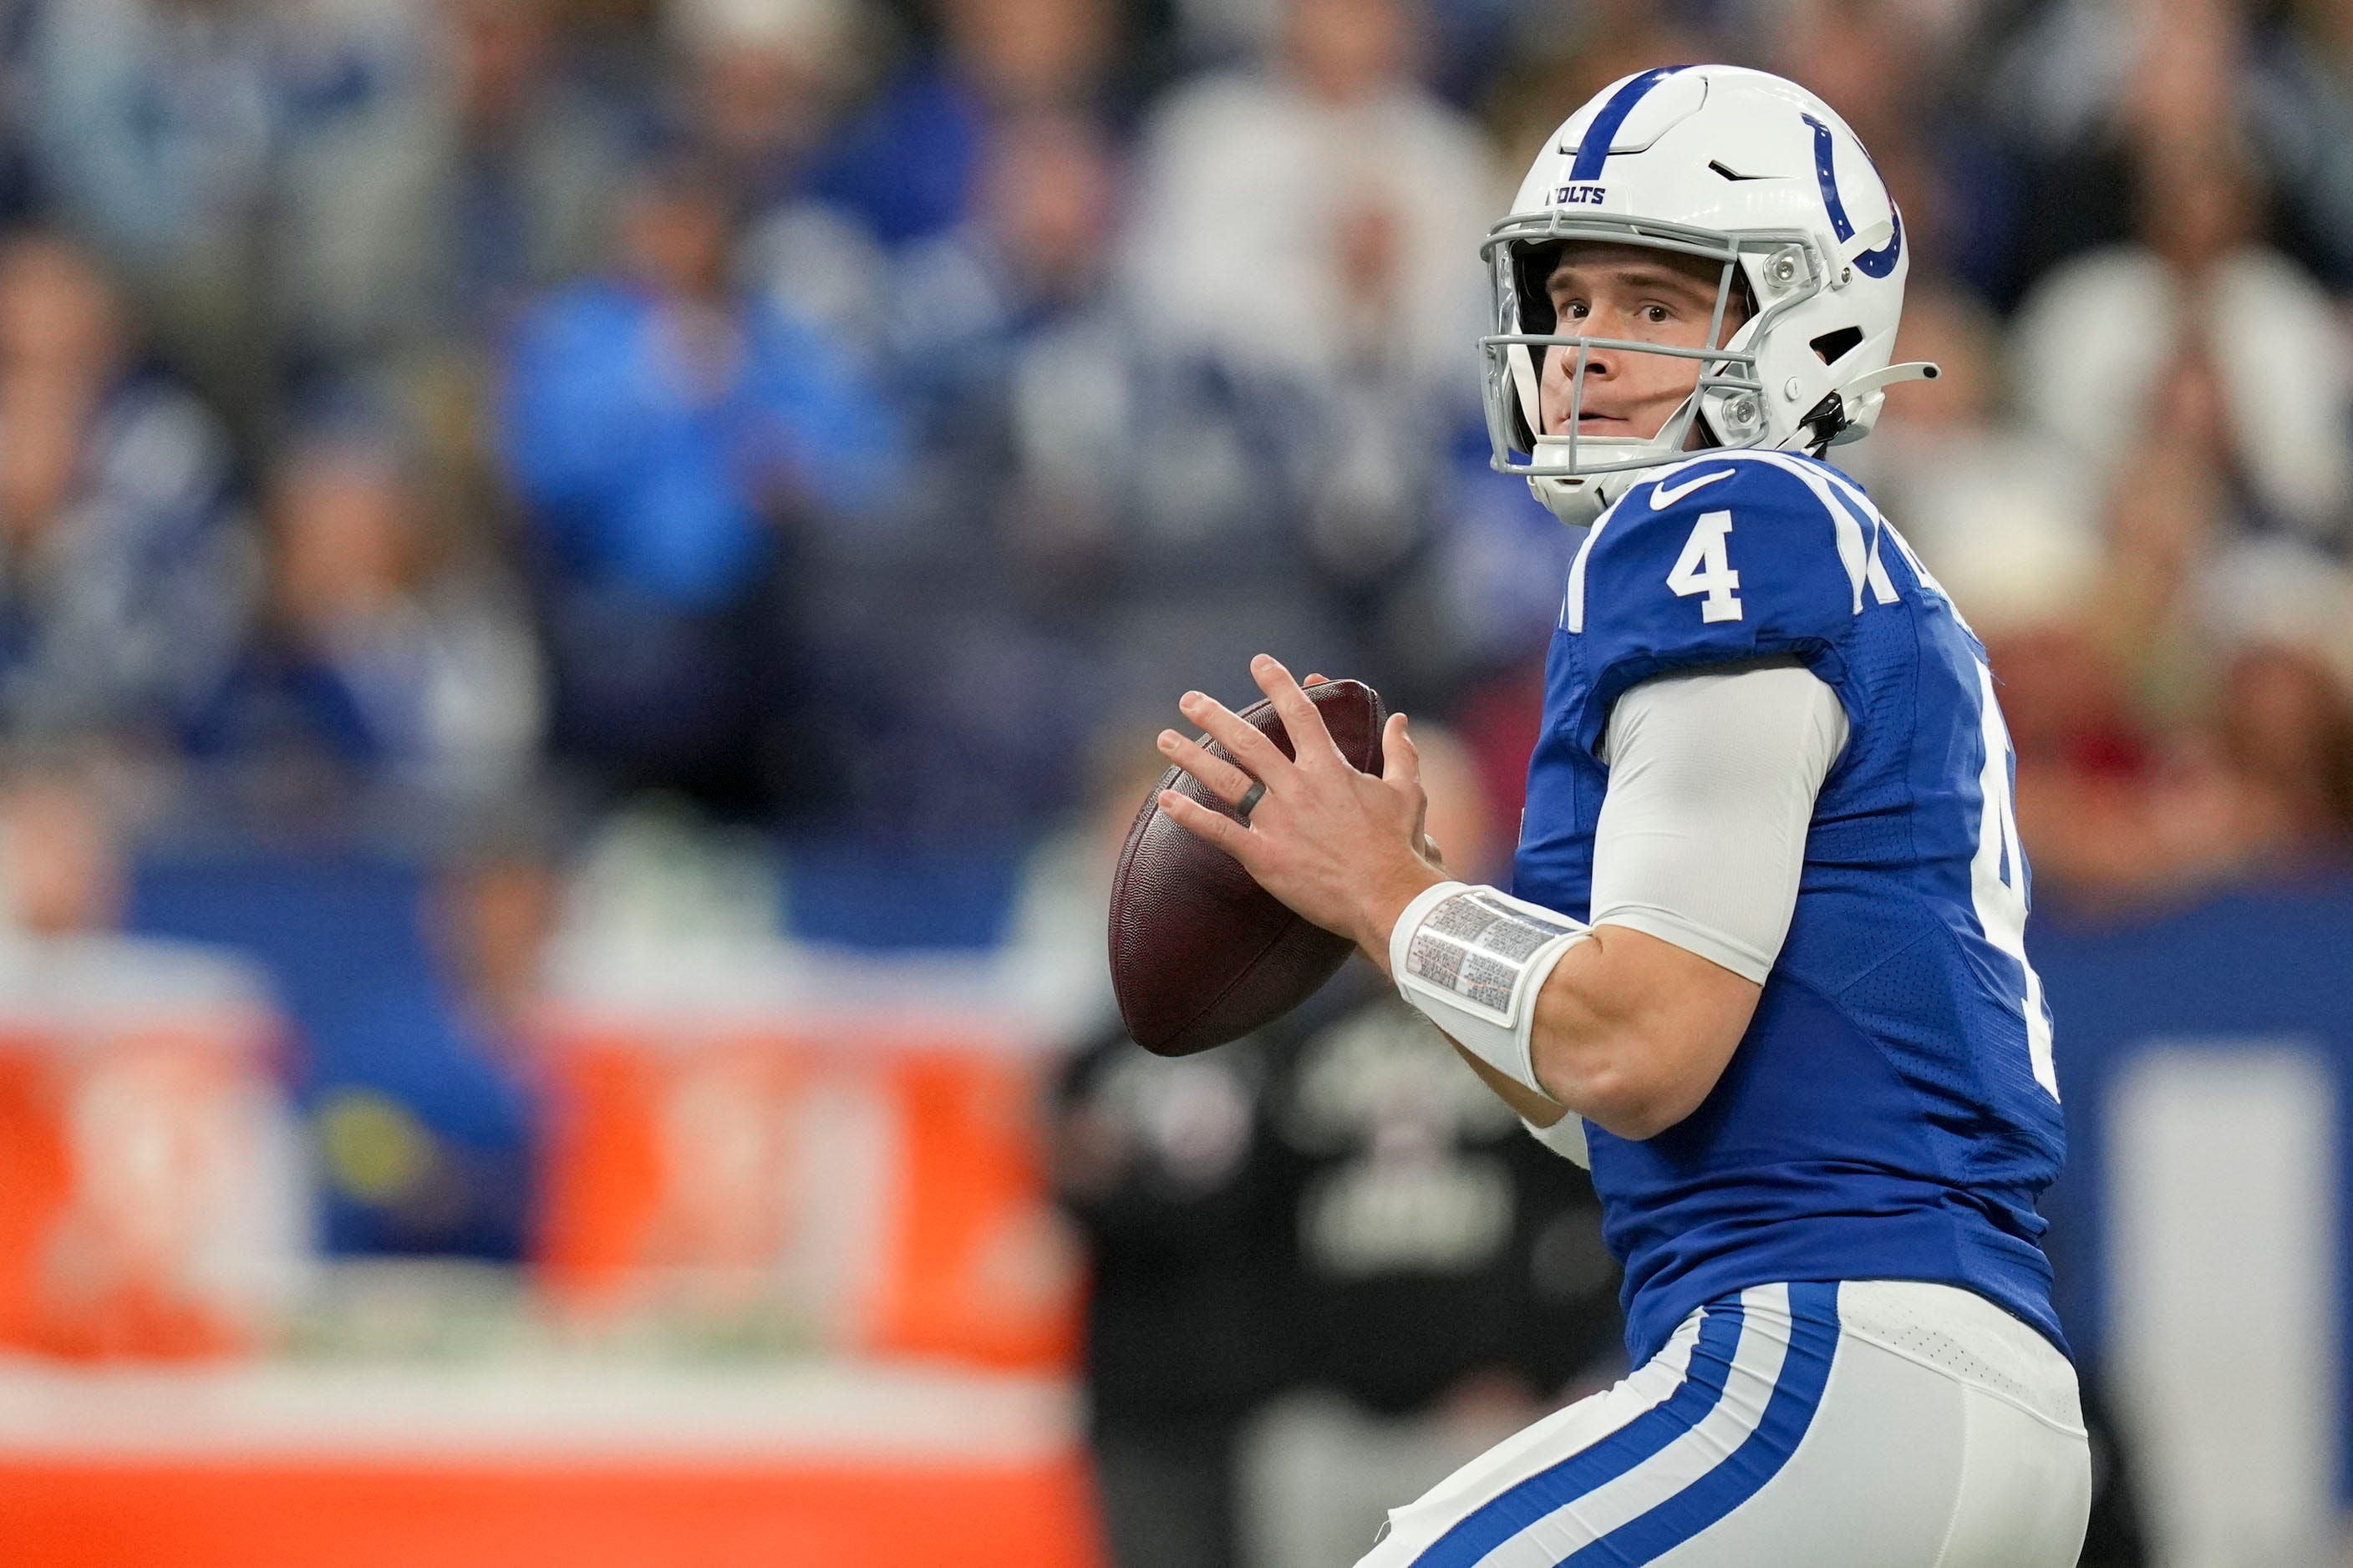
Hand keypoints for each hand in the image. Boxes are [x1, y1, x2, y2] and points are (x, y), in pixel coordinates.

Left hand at [1155, 655, 1443, 961]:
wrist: (1387, 897)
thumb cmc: (1397, 846)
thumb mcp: (1408, 793)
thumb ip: (1401, 753)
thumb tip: (1399, 720)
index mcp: (1329, 769)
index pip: (1300, 714)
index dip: (1279, 684)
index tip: (1260, 663)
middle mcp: (1297, 788)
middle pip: (1248, 742)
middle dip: (1215, 716)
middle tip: (1189, 699)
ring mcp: (1277, 821)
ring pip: (1226, 780)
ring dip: (1191, 757)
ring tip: (1165, 739)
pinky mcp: (1264, 856)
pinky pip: (1219, 832)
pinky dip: (1190, 817)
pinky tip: (1164, 801)